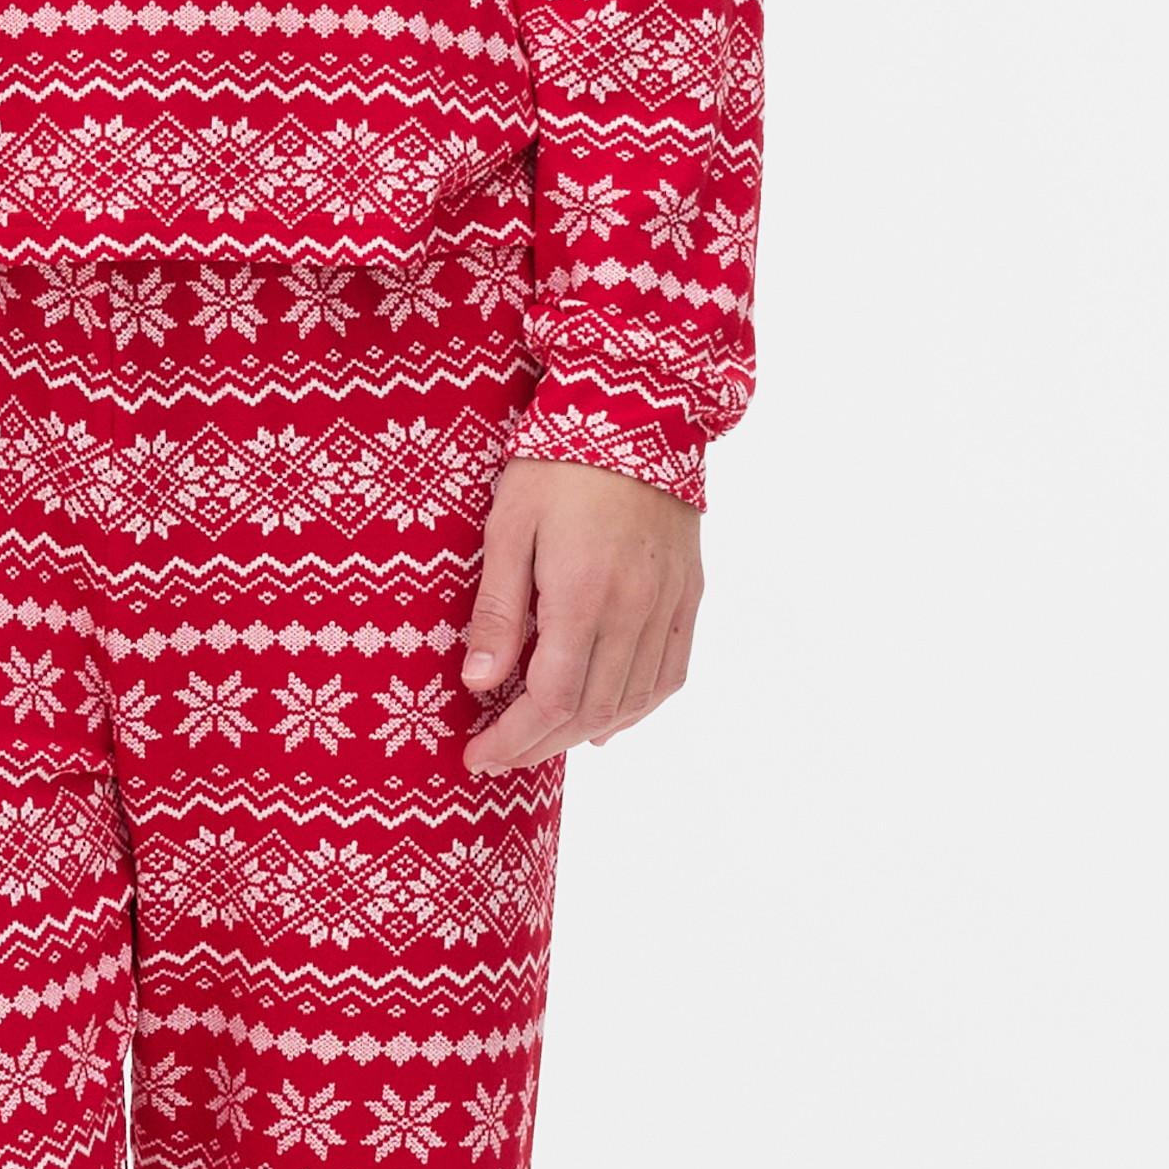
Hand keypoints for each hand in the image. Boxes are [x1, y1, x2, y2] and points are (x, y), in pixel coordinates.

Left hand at [457, 460, 700, 774]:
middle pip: (592, 711)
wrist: (637, 410)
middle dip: (540, 745)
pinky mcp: (689, 594)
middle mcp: (635, 610)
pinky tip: (609, 721)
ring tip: (543, 742)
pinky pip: (672, 672)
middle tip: (500, 757)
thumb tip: (480, 683)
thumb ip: (498, 610)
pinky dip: (639, 707)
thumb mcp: (508, 527)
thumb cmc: (559, 463)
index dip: (514, 739)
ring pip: (634, 700)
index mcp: (585, 595)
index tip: (478, 756)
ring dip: (586, 733)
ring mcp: (669, 605)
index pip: (552, 699)